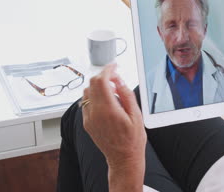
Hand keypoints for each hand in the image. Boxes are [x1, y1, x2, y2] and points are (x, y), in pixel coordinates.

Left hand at [82, 63, 145, 190]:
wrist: (123, 159)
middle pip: (92, 83)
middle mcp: (95, 113)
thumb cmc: (133, 139)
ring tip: (113, 91)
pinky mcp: (87, 123)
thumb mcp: (136, 115)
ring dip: (98, 86)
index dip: (108, 69)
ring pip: (87, 92)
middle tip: (116, 77)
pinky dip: (95, 96)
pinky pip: (86, 102)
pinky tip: (107, 101)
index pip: (102, 80)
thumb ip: (126, 95)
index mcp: (108, 109)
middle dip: (104, 76)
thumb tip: (119, 80)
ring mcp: (89, 118)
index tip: (115, 66)